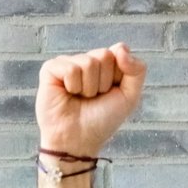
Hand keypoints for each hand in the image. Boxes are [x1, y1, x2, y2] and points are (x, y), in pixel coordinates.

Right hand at [36, 43, 145, 158]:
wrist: (78, 141)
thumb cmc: (102, 120)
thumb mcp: (130, 96)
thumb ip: (137, 69)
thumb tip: (120, 47)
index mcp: (104, 64)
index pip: (119, 51)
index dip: (119, 74)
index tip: (110, 92)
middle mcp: (86, 60)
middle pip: (104, 55)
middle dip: (103, 82)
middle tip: (93, 98)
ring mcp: (67, 63)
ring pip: (88, 62)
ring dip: (88, 88)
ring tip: (80, 98)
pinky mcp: (50, 70)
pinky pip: (70, 68)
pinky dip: (73, 86)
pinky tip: (67, 95)